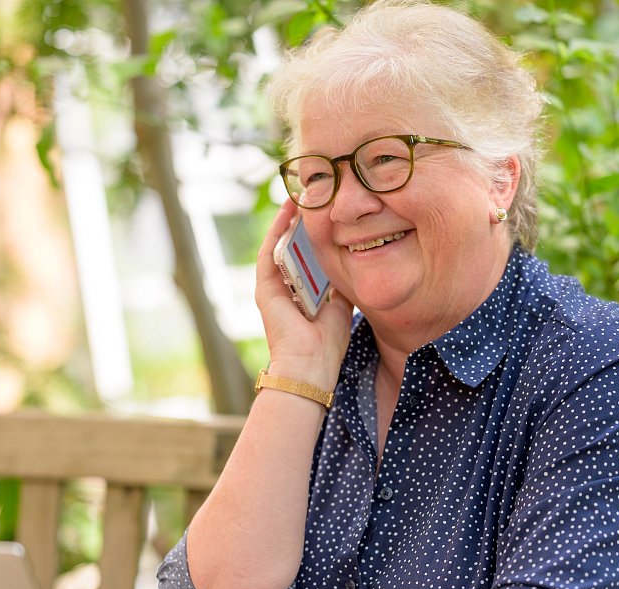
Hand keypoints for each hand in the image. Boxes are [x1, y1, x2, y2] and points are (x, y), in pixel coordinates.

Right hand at [255, 200, 354, 389]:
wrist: (310, 367)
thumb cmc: (327, 345)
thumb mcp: (341, 306)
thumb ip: (341, 284)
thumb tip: (354, 260)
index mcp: (303, 293)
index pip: (309, 256)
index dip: (318, 233)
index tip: (331, 211)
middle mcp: (285, 287)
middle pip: (295, 246)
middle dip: (305, 220)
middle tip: (317, 193)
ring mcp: (272, 286)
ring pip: (281, 244)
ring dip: (290, 218)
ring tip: (303, 193)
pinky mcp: (264, 287)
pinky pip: (270, 252)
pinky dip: (278, 230)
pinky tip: (288, 210)